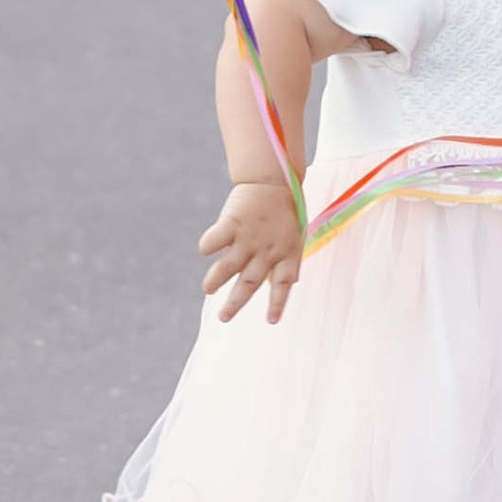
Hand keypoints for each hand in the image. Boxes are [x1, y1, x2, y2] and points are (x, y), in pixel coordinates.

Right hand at [199, 179, 303, 323]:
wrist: (275, 180)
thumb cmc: (286, 210)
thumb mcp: (295, 237)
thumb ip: (289, 260)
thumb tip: (290, 283)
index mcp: (286, 254)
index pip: (282, 285)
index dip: (277, 303)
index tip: (271, 321)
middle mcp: (267, 250)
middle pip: (250, 282)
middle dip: (236, 303)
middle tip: (223, 318)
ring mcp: (249, 238)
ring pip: (229, 266)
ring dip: (217, 279)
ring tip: (207, 290)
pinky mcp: (233, 222)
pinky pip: (216, 239)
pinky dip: (208, 245)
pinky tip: (205, 250)